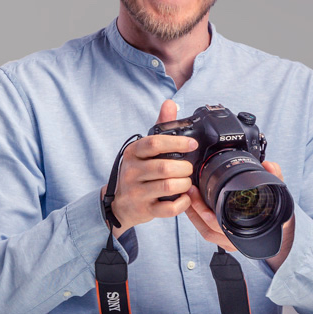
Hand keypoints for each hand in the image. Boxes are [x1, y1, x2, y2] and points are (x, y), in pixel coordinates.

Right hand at [101, 100, 196, 233]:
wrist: (119, 204)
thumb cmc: (138, 172)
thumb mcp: (144, 149)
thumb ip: (160, 127)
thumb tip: (170, 103)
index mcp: (133, 152)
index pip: (154, 143)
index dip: (177, 143)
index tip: (193, 144)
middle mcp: (132, 171)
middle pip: (165, 168)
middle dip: (184, 168)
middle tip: (189, 169)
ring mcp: (136, 192)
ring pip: (168, 187)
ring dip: (184, 184)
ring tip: (187, 182)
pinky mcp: (144, 210)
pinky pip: (168, 209)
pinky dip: (182, 203)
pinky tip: (184, 198)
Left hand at [184, 160, 295, 270]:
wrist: (280, 231)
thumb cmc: (277, 216)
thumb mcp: (279, 196)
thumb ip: (276, 178)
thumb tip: (270, 166)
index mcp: (250, 232)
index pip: (225, 228)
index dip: (211, 217)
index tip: (201, 201)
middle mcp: (238, 240)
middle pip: (209, 230)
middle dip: (197, 210)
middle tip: (191, 191)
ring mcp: (230, 242)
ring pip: (206, 233)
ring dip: (194, 215)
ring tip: (188, 196)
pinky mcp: (224, 240)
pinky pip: (207, 233)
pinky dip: (197, 220)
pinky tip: (192, 206)